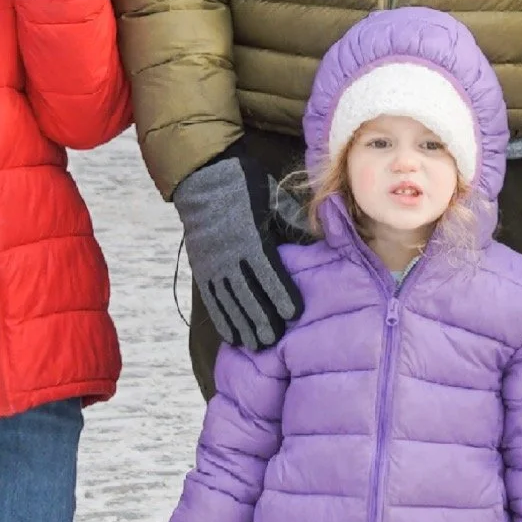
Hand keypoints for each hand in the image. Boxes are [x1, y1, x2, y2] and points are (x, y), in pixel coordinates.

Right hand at [174, 140, 306, 350]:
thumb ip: (292, 220)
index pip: (268, 274)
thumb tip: (318, 238)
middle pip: (247, 295)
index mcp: (252, 239)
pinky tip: (231, 334)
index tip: (293, 313)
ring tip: (255, 344)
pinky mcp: (203, 267)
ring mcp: (214, 264)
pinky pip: (212, 299)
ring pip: (229, 302)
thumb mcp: (273, 197)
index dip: (281, 295)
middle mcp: (231, 256)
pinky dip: (222, 318)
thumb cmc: (245, 185)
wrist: (204, 176)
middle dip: (261, 318)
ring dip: (242, 324)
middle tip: (273, 340)